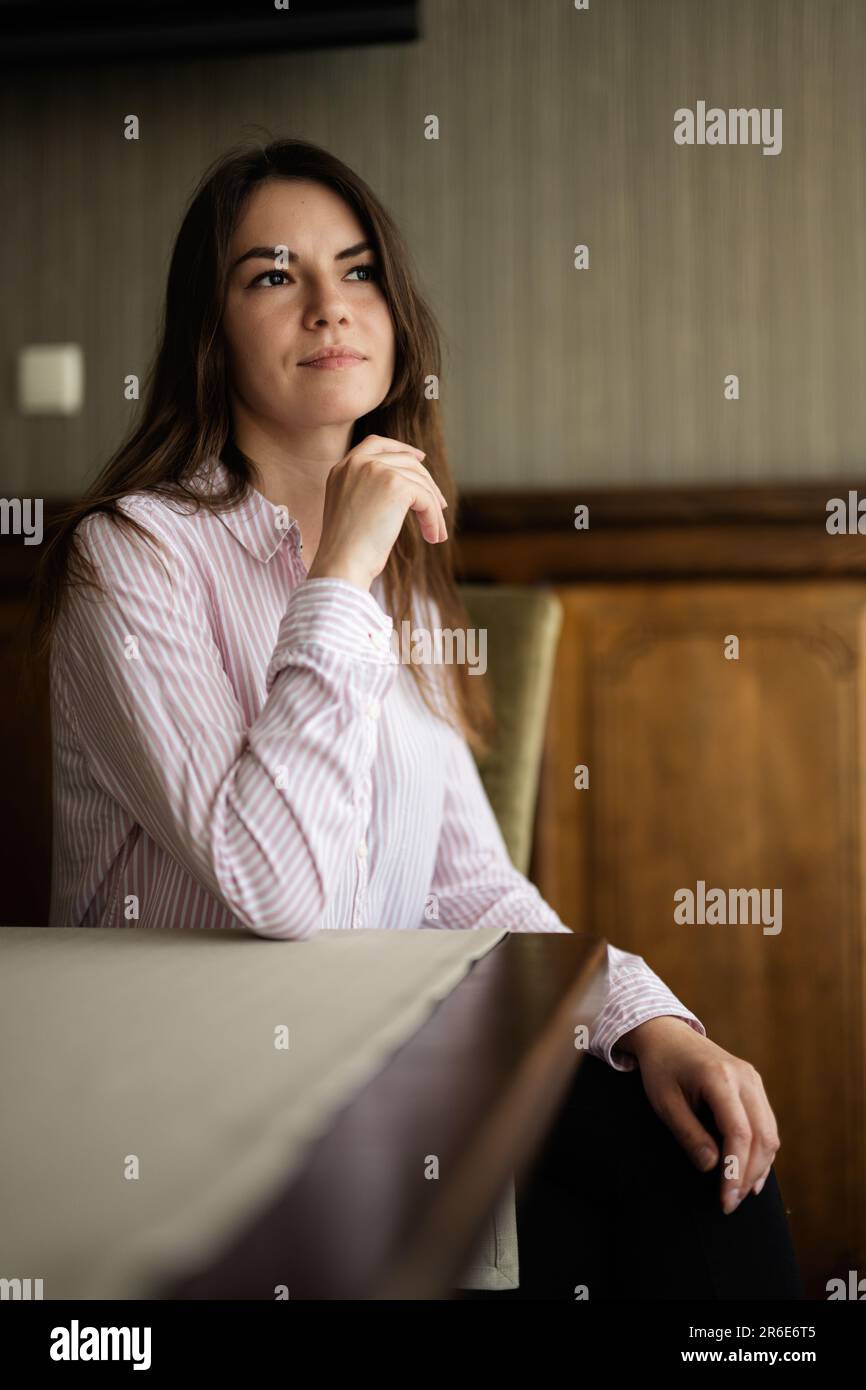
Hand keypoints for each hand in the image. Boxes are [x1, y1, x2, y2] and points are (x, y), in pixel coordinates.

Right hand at [306, 433, 448, 591]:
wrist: (342, 564)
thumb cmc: (346, 551)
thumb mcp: (351, 510)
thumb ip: (368, 491)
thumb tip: (407, 488)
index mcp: (342, 468)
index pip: (375, 444)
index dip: (401, 448)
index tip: (420, 459)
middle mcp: (357, 463)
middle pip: (405, 460)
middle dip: (426, 482)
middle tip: (439, 505)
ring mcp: (376, 470)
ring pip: (420, 482)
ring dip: (433, 508)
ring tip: (436, 533)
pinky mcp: (396, 485)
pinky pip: (426, 499)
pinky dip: (433, 518)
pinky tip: (433, 537)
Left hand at [617, 1016, 780, 1214]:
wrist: (668, 1036)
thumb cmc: (662, 1069)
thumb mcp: (665, 1103)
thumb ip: (689, 1135)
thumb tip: (713, 1168)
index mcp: (720, 1077)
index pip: (738, 1132)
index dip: (735, 1169)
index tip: (725, 1199)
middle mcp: (745, 1077)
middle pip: (762, 1136)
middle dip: (748, 1175)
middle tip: (730, 1204)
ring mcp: (754, 1080)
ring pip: (770, 1133)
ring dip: (758, 1168)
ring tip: (739, 1195)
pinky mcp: (755, 1087)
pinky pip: (766, 1125)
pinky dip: (761, 1152)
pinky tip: (750, 1175)